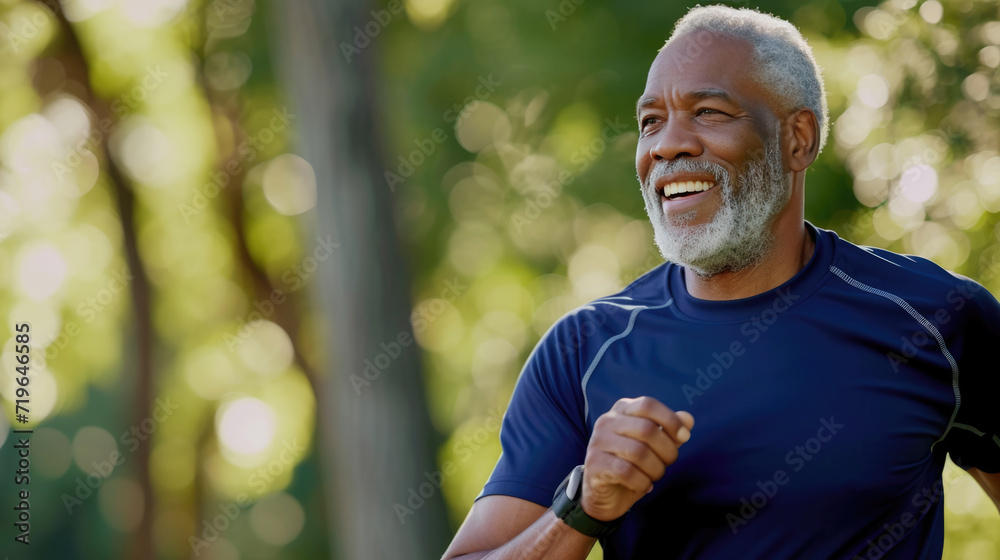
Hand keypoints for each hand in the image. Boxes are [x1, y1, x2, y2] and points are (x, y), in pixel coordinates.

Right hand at [580, 397, 694, 520]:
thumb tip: (688, 419)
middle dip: (667, 450)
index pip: (648, 405)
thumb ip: (669, 431)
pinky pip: (626, 472)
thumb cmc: (633, 464)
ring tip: (654, 476)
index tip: (684, 436)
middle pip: (647, 429)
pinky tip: (643, 485)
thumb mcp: (655, 446)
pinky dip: (642, 482)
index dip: (670, 420)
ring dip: (655, 469)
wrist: (605, 494)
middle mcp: (606, 421)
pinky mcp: (594, 464)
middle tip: (667, 463)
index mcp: (622, 410)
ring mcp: (598, 442)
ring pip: (638, 452)